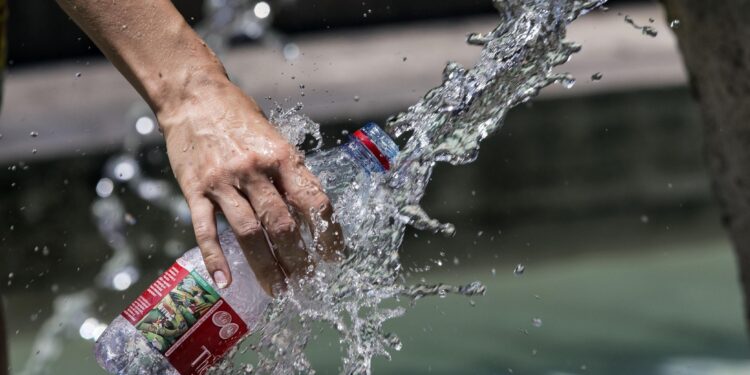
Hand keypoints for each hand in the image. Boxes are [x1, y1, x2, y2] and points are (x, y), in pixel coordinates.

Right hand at [158, 76, 343, 294]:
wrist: (193, 95)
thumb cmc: (239, 117)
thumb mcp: (274, 139)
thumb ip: (289, 173)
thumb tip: (311, 211)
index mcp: (282, 157)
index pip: (314, 202)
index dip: (329, 233)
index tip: (333, 256)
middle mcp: (255, 170)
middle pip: (283, 224)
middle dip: (299, 259)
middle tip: (307, 281)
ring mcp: (223, 181)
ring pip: (249, 233)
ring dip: (266, 267)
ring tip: (279, 290)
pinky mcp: (195, 189)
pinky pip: (206, 230)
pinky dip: (216, 258)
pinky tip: (226, 281)